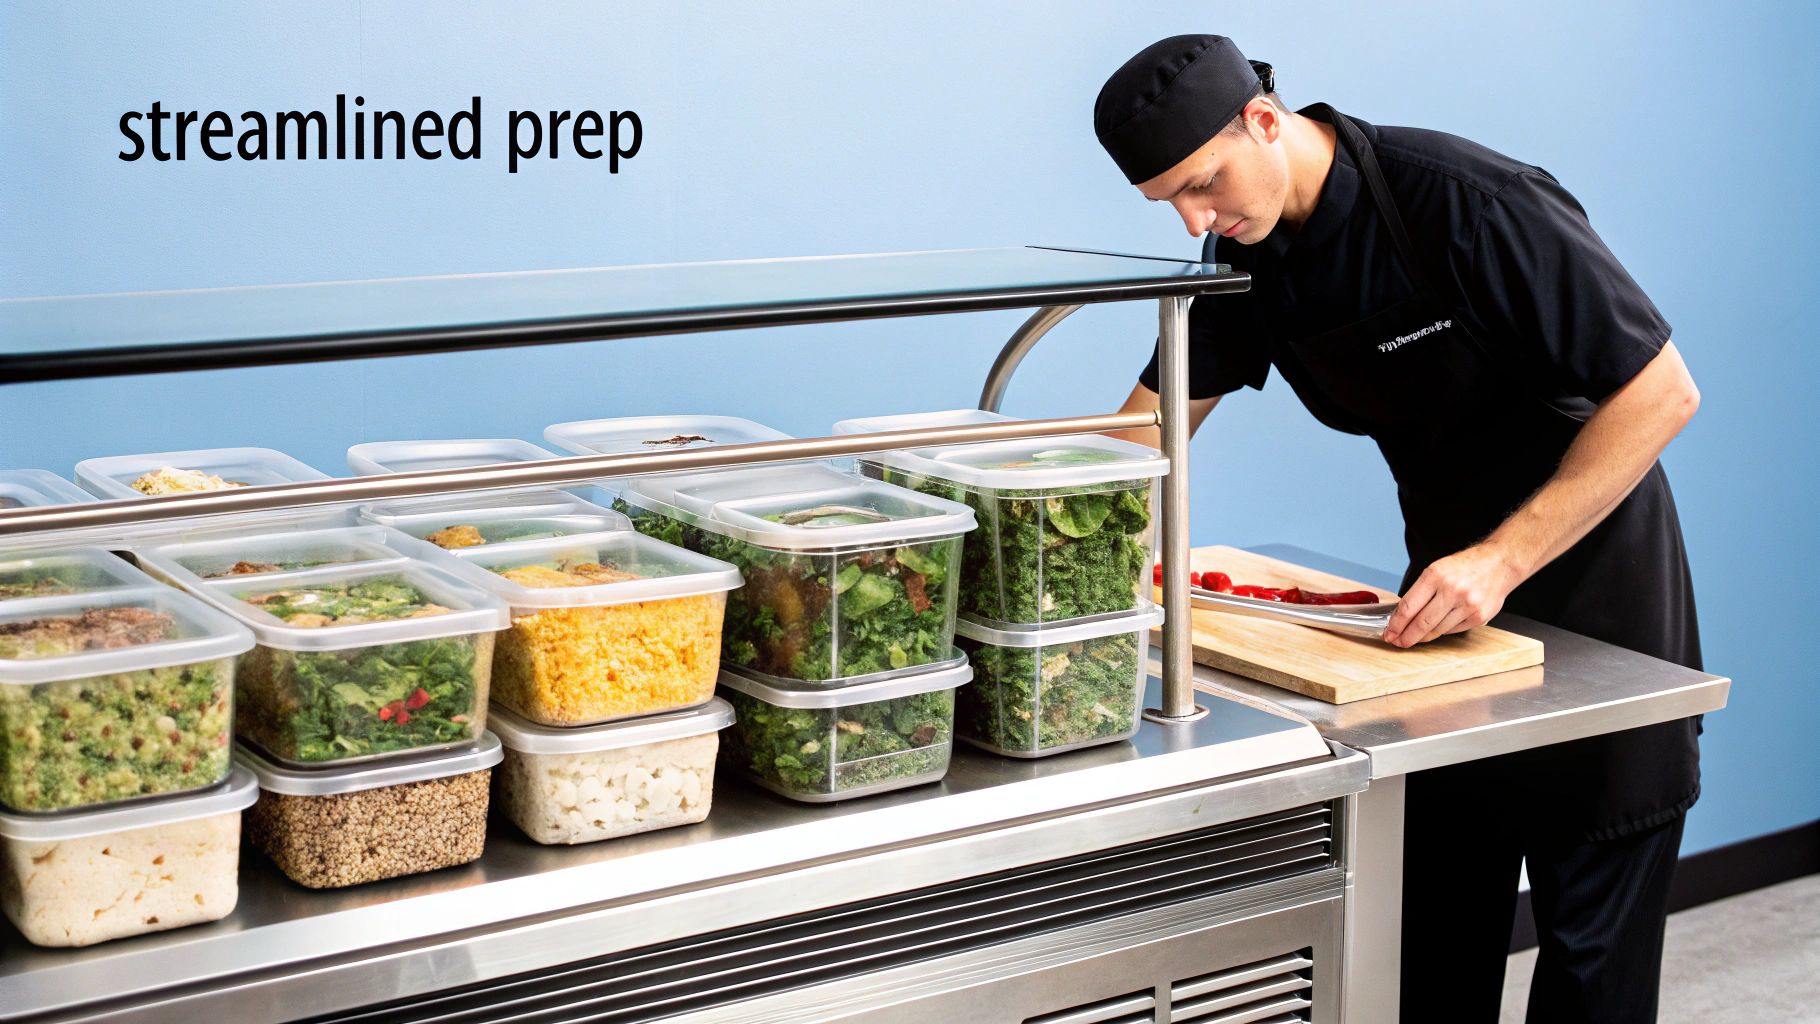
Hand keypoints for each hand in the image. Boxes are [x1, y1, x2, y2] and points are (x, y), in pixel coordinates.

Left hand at [1382, 544, 1521, 646]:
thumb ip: (1421, 591)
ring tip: (1415, 637)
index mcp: (1436, 575)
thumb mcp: (1437, 569)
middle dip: (1406, 636)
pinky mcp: (1479, 616)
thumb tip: (1402, 615)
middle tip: (1397, 642)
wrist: (1499, 563)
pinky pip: (1453, 630)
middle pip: (1422, 623)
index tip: (1389, 632)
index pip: (1409, 607)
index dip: (1396, 624)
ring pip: (1437, 630)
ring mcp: (1467, 605)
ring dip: (1423, 636)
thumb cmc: (1466, 566)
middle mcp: (1452, 590)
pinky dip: (1443, 631)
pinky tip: (1437, 629)